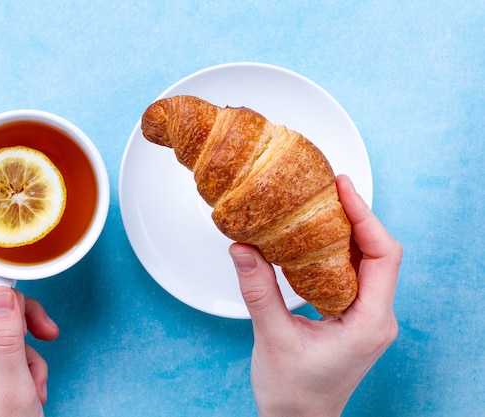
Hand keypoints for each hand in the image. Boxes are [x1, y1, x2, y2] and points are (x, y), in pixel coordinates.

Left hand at [0, 278, 59, 416]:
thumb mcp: (14, 389)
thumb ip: (7, 339)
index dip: (4, 293)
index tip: (31, 307)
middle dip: (23, 324)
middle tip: (48, 335)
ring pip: (0, 334)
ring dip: (27, 352)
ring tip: (35, 384)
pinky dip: (21, 366)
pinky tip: (29, 389)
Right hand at [229, 174, 401, 416]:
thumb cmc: (294, 394)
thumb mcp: (272, 339)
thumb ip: (258, 291)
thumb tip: (243, 248)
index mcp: (368, 322)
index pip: (383, 256)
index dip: (365, 217)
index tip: (342, 189)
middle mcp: (375, 316)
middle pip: (378, 252)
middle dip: (355, 216)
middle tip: (329, 187)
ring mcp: (365, 316)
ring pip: (365, 260)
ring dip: (346, 230)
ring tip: (322, 204)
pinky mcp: (351, 315)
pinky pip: (350, 273)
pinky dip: (335, 249)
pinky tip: (314, 238)